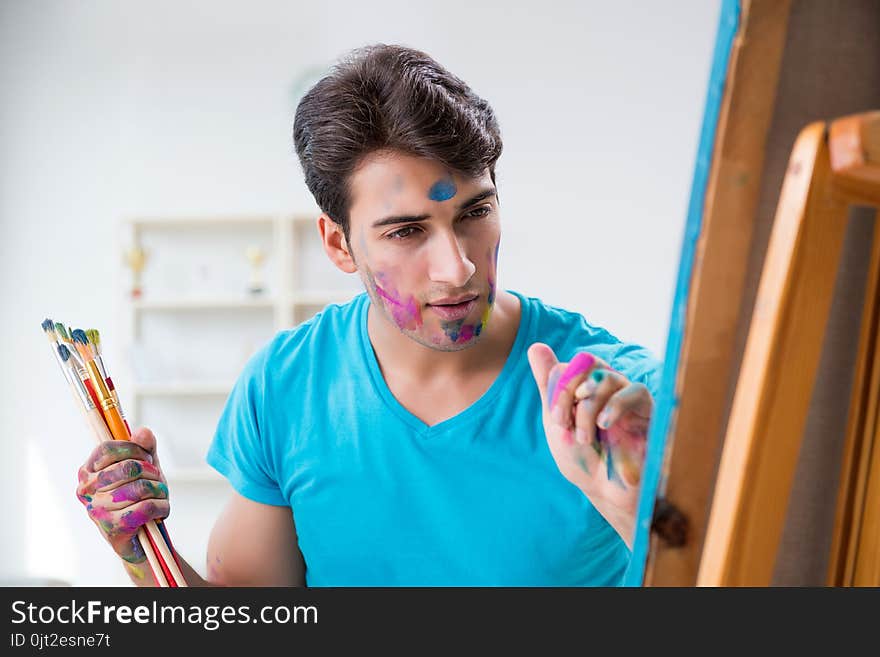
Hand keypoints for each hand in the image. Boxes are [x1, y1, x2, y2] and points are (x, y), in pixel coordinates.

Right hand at [76, 427, 169, 562]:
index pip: (109, 448)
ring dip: (160, 490)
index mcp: (88, 471)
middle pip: (129, 467)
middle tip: (157, 480)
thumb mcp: (142, 467)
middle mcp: (86, 490)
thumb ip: (144, 447)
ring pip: (141, 488)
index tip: (146, 458)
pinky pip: (147, 507)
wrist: (138, 538)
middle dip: (152, 471)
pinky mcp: (112, 528)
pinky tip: (161, 509)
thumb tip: (143, 432)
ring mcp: (97, 509)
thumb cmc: (138, 497)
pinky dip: (162, 506)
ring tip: (160, 495)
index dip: (135, 449)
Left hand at [527, 343, 652, 546]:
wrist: (606, 491)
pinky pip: (635, 391)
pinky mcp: (648, 410)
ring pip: (606, 377)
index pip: (571, 365)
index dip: (560, 388)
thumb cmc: (583, 459)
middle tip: (565, 422)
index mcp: (586, 387)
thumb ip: (549, 385)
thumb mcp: (558, 421)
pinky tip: (604, 426)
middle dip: (570, 391)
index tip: (557, 419)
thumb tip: (535, 346)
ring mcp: (628, 396)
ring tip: (586, 437)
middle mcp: (608, 387)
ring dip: (588, 409)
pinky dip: (614, 406)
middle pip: (588, 362)